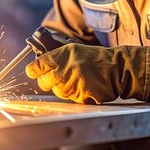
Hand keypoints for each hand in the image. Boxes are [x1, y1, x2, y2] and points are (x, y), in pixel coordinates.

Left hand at [25, 43, 149, 103]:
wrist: (116, 68)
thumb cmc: (95, 58)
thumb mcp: (73, 49)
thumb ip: (55, 57)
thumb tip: (39, 65)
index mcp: (60, 57)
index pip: (36, 67)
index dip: (33, 70)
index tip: (33, 72)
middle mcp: (63, 71)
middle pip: (43, 83)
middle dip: (48, 81)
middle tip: (58, 77)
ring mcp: (71, 86)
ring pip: (57, 92)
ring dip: (63, 88)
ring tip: (76, 80)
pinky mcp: (79, 97)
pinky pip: (71, 99)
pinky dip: (76, 94)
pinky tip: (84, 86)